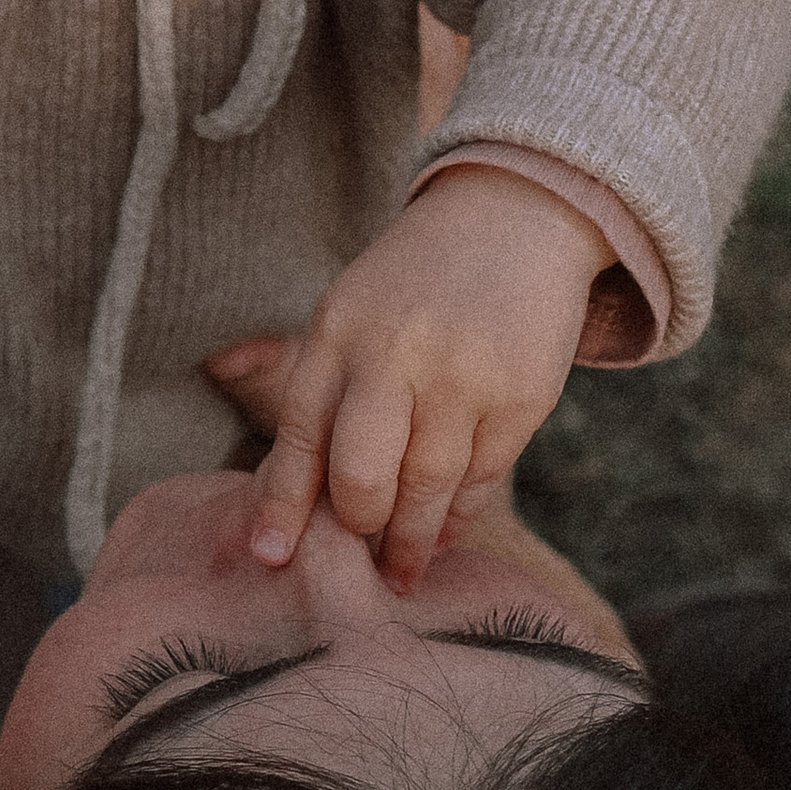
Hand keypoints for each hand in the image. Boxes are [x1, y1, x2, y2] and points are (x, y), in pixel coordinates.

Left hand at [234, 166, 608, 591]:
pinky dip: (459, 516)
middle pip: (361, 476)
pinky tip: (444, 532)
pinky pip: (482, 479)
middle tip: (358, 554)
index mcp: (338, 333)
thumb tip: (296, 503)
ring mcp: (462, 377)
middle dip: (356, 527)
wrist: (515, 218)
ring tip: (400, 571)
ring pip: (426, 490)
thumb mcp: (351, 313)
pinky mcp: (520, 397)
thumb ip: (324, 393)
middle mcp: (394, 355)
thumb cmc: (415, 285)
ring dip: (410, 542)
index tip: (271, 558)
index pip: (300, 437)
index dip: (284, 506)